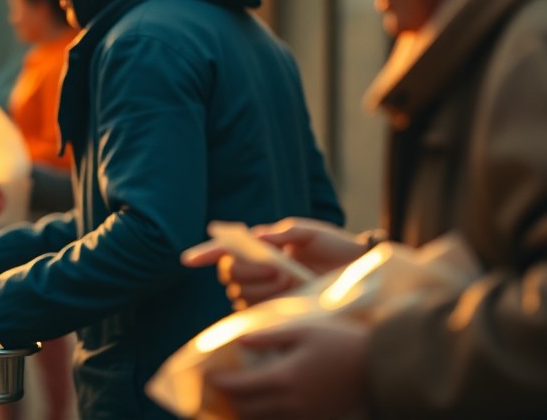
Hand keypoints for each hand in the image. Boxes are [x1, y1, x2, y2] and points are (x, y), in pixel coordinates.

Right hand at [182, 218, 364, 306]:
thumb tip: (258, 235)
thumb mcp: (313, 233)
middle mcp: (257, 269)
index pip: (225, 250)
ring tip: (289, 282)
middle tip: (278, 270)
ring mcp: (264, 292)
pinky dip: (262, 305)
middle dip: (250, 271)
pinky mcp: (273, 312)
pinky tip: (282, 299)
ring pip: (239, 293)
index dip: (205, 253)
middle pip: (229, 272)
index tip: (188, 260)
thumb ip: (286, 232)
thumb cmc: (335, 248)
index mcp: (262, 246)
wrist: (358, 274)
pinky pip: (252, 313)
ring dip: (261, 288)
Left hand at [208, 317, 369, 419]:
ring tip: (239, 397)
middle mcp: (289, 403)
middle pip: (245, 410)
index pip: (239, 388)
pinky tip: (265, 405)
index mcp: (284, 378)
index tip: (210, 375)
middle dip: (228, 399)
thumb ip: (269, 337)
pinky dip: (266, 417)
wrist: (379, 368)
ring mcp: (303, 416)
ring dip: (245, 411)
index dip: (220, 383)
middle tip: (220, 386)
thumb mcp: (303, 331)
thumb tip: (240, 341)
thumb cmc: (341, 343)